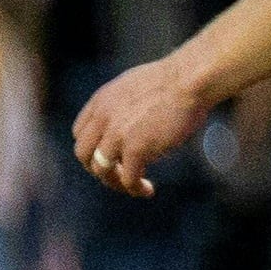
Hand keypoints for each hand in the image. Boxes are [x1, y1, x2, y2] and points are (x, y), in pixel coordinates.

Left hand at [70, 59, 208, 193]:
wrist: (190, 79)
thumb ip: (126, 102)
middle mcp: (103, 118)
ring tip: (134, 187)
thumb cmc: (177, 79)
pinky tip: (147, 190)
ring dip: (115, 182)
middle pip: (83, 153)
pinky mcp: (136, 148)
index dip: (92, 148)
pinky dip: (135, 188)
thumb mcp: (137, 85)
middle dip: (96, 168)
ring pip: (101, 169)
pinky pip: (128, 177)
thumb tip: (135, 115)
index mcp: (101, 101)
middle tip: (117, 175)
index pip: (80, 132)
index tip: (109, 155)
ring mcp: (117, 134)